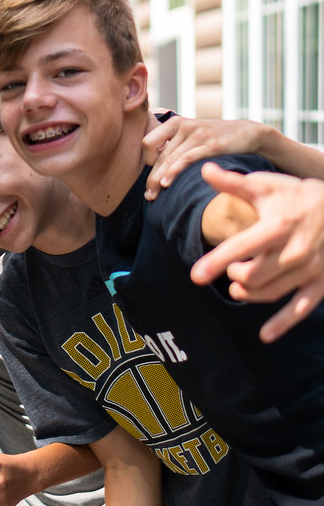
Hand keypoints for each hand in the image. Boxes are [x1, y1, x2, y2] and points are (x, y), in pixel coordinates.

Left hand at [142, 116, 270, 199]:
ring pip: (170, 159)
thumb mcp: (192, 133)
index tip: (153, 174)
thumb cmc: (216, 137)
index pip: (148, 142)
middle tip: (148, 195)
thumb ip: (174, 142)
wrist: (249, 133)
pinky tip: (166, 184)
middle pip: (159, 156)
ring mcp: (198, 134)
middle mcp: (184, 126)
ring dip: (158, 180)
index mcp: (176, 123)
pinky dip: (173, 171)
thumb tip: (153, 161)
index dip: (147, 160)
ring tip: (153, 196)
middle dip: (151, 178)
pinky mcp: (211, 144)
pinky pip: (186, 159)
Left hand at [191, 163, 323, 341]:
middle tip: (230, 271)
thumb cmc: (298, 196)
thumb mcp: (267, 186)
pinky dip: (283, 324)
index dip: (217, 261)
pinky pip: (301, 308)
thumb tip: (203, 169)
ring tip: (238, 286)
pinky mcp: (321, 282)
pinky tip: (265, 336)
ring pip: (270, 292)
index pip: (241, 246)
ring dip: (249, 294)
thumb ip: (233, 183)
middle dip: (234, 275)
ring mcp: (309, 268)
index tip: (195, 276)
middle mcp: (294, 250)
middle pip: (253, 275)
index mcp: (277, 226)